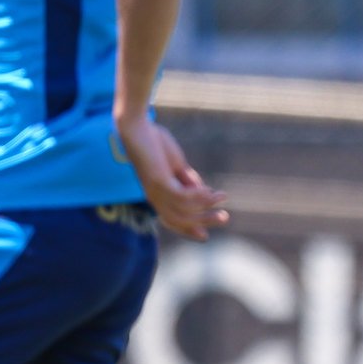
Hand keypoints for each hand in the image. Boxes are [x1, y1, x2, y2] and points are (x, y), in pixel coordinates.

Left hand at [116, 115, 229, 241]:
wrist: (137, 127)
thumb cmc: (154, 142)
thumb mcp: (175, 165)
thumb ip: (187, 179)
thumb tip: (202, 190)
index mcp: (156, 195)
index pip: (172, 220)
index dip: (188, 229)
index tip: (205, 236)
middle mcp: (154, 197)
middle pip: (180, 220)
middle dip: (204, 221)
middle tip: (225, 217)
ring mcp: (155, 191)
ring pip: (183, 211)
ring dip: (207, 208)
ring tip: (224, 197)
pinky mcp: (158, 181)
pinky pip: (183, 197)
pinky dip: (199, 197)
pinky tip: (211, 191)